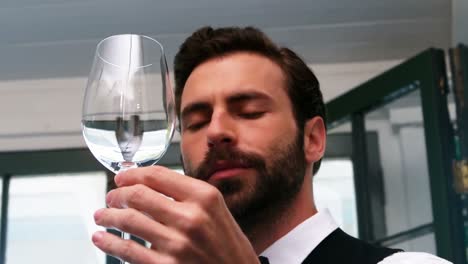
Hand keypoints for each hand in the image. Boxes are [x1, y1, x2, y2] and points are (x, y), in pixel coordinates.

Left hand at [92, 166, 259, 263]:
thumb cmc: (226, 245)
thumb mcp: (216, 210)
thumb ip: (187, 194)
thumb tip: (148, 184)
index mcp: (204, 197)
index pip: (157, 175)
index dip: (132, 174)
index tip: (122, 177)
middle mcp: (191, 217)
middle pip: (138, 195)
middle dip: (117, 195)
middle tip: (111, 197)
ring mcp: (177, 243)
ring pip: (128, 220)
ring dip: (108, 216)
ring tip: (102, 216)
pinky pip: (127, 250)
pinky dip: (109, 243)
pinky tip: (102, 238)